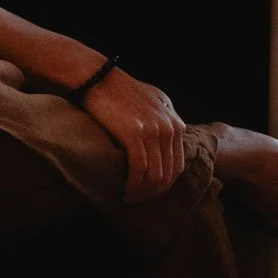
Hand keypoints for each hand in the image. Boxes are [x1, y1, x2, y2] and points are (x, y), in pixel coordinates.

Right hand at [80, 68, 186, 200]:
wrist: (99, 78)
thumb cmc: (122, 90)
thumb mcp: (154, 100)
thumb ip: (165, 119)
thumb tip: (167, 141)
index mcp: (176, 123)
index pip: (177, 165)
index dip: (164, 184)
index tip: (149, 192)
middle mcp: (169, 128)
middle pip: (168, 174)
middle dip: (153, 192)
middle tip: (137, 200)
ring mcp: (153, 131)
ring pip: (154, 176)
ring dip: (142, 193)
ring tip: (128, 197)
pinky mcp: (134, 134)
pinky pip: (139, 170)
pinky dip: (133, 185)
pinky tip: (124, 191)